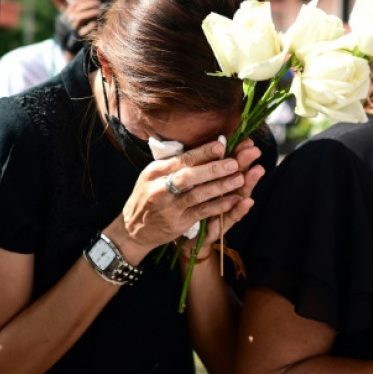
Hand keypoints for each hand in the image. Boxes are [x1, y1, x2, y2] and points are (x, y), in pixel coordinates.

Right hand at [61, 0, 102, 40]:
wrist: (72, 43)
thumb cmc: (74, 24)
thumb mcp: (68, 12)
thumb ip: (61, 0)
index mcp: (67, 13)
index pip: (75, 3)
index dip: (86, 0)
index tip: (96, 1)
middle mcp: (68, 20)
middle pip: (77, 9)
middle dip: (89, 5)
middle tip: (99, 4)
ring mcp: (73, 28)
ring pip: (79, 17)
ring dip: (90, 13)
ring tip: (99, 12)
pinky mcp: (79, 37)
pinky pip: (84, 30)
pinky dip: (91, 25)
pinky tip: (97, 22)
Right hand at [108, 138, 264, 263]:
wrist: (133, 228)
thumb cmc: (149, 196)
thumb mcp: (153, 176)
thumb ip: (175, 165)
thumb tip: (206, 149)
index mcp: (155, 171)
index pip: (182, 159)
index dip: (203, 152)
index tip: (221, 145)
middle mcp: (160, 188)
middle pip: (188, 176)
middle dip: (213, 169)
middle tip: (235, 163)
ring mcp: (169, 207)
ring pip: (197, 194)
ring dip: (220, 186)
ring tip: (240, 179)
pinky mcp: (178, 222)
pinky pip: (201, 212)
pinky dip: (219, 206)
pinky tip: (233, 200)